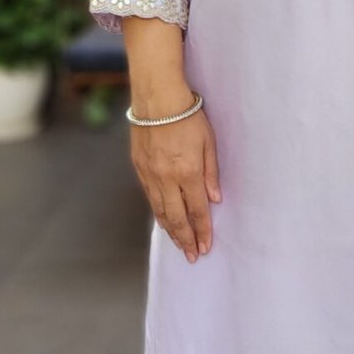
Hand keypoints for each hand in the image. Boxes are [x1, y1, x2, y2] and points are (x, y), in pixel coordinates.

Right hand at [131, 100, 220, 260]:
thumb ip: (211, 172)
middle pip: (177, 217)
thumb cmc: (188, 115)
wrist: (156, 97)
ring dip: (170, 230)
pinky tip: (163, 221)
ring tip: (179, 244)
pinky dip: (157, 212)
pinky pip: (149, 197)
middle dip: (186, 239)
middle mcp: (167, 178)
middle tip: (192, 256)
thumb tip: (214, 200)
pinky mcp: (139, 167)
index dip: (202, 231)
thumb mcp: (209, 142)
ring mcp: (150, 174)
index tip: (206, 247)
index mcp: (187, 172)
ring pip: (160, 210)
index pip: (197, 210)